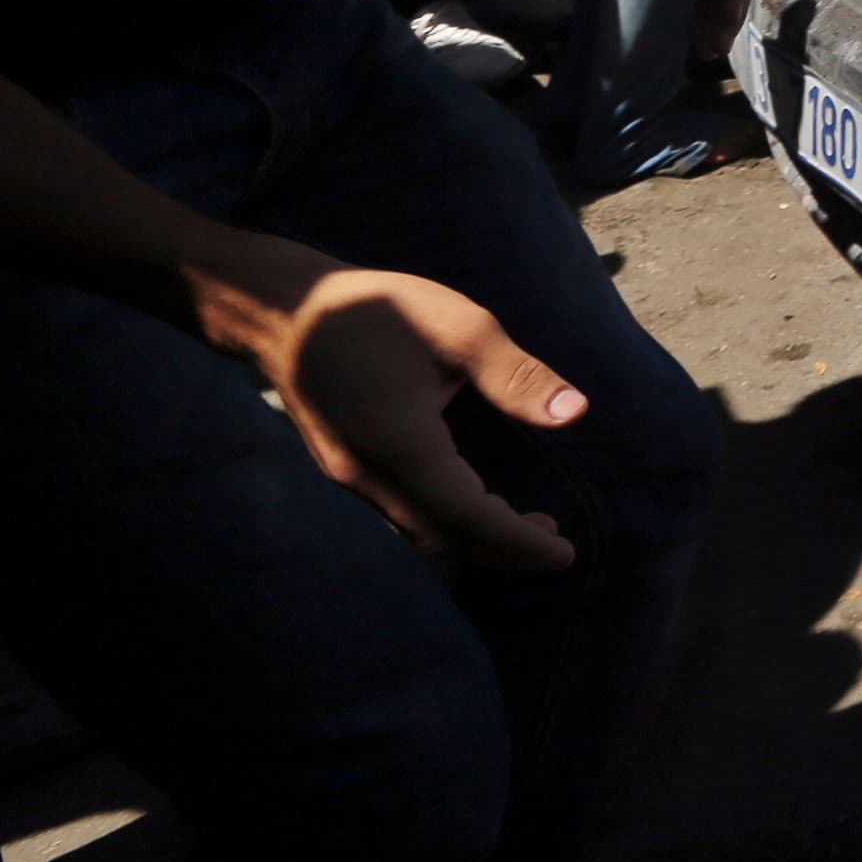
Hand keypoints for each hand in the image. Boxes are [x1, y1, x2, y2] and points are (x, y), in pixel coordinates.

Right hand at [196, 235, 585, 572]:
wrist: (286, 307)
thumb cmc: (379, 310)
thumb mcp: (462, 330)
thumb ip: (517, 378)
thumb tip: (576, 413)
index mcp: (402, 447)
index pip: (468, 519)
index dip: (519, 543)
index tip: (565, 554)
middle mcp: (369, 475)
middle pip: (443, 537)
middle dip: (501, 550)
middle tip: (554, 546)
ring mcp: (348, 475)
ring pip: (418, 529)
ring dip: (472, 538)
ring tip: (525, 525)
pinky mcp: (342, 464)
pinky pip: (400, 512)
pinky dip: (443, 521)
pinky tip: (470, 501)